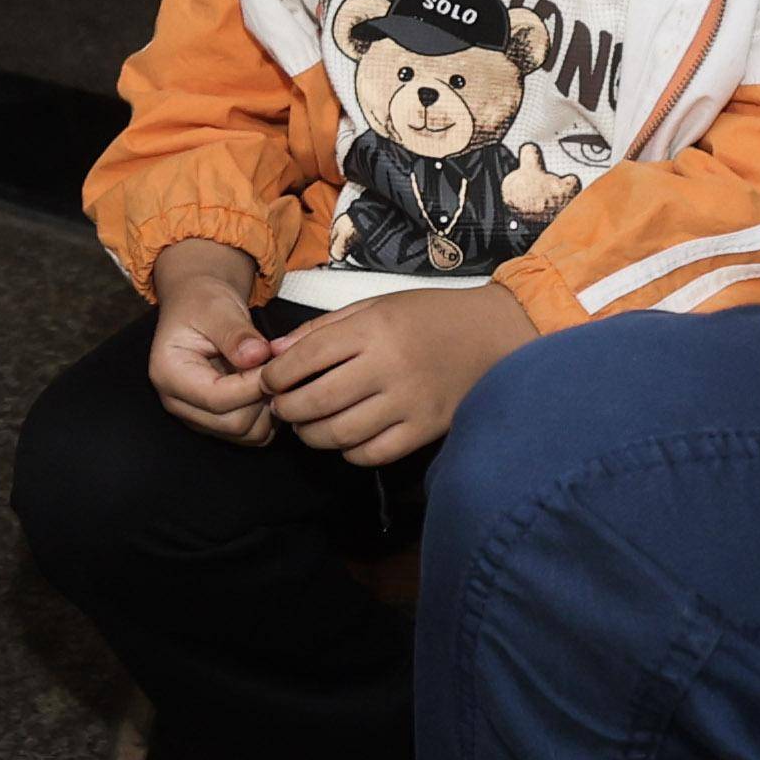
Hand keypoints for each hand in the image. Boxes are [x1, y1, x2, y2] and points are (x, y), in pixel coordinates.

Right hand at [146, 242, 281, 447]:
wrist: (198, 307)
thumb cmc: (204, 304)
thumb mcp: (218, 308)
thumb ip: (236, 333)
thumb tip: (258, 355)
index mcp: (168, 373)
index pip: (217, 398)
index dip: (253, 385)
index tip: (275, 362)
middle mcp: (177, 402)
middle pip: (232, 423)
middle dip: (262, 397)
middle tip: (276, 366)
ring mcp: (196, 416)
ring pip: (245, 434)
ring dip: (268, 409)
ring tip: (271, 374)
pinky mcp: (215, 422)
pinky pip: (250, 435)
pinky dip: (267, 417)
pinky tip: (267, 387)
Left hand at [263, 283, 534, 467]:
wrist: (491, 336)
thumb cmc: (427, 316)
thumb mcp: (374, 306)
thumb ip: (322, 329)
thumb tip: (274, 353)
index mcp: (374, 329)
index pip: (307, 357)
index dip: (276, 375)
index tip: (267, 381)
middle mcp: (389, 367)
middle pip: (318, 401)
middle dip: (287, 409)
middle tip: (281, 408)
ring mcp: (409, 402)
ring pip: (341, 433)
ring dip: (312, 435)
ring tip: (307, 426)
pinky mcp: (426, 429)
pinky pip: (374, 454)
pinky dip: (349, 452)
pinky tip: (344, 439)